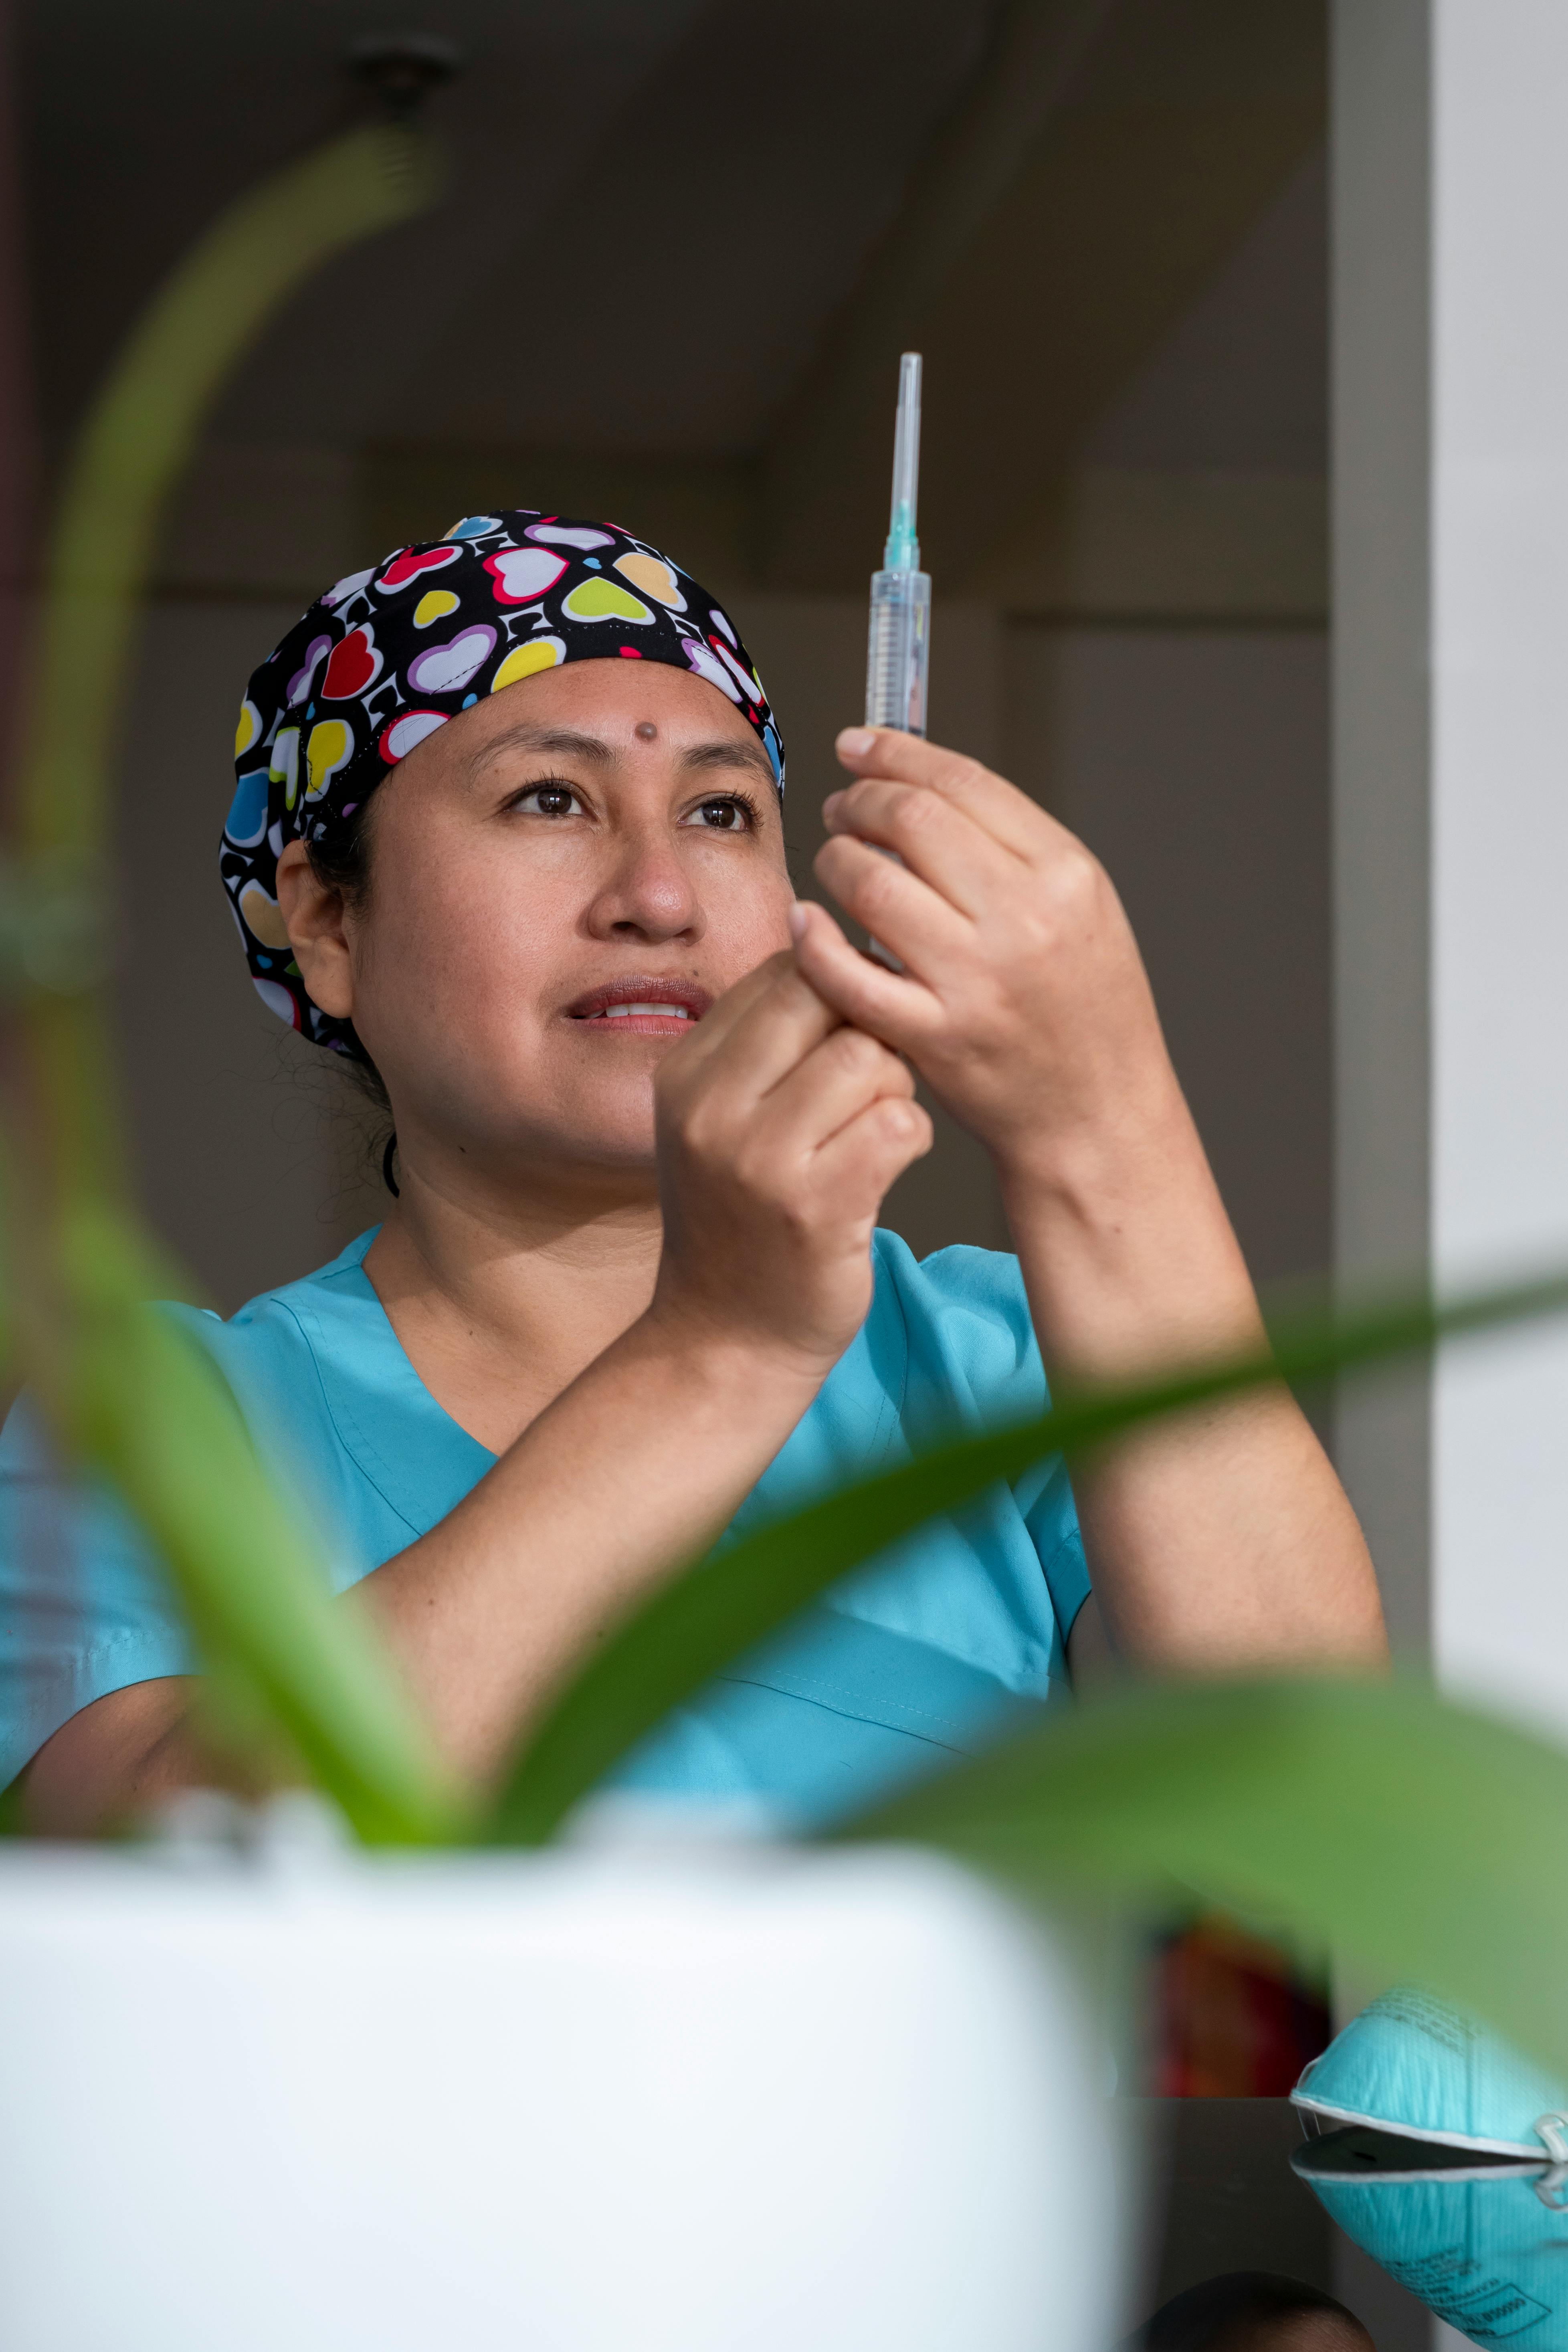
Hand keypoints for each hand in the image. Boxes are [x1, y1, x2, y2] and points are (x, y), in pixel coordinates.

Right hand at [648, 951, 932, 1373]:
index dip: (835, 991)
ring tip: (872, 1132)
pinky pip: (901, 1123)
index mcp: (685, 1071)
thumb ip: (764, 1042)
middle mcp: (710, 1106)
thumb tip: (833, 941)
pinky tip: (883, 1169)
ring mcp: (759, 1157)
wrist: (726, 1341)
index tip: (839, 1043)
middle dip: (868, 1030)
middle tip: (867, 1085)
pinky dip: (910, 1140)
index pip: (783, 971)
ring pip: (873, 1058)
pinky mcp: (816, 1205)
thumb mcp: (721, 1121)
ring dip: (894, 1090)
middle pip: (828, 997)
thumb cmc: (743, 1219)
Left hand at [792, 727, 1184, 1195]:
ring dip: (834, 863)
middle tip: (840, 810)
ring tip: (835, 866)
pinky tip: (807, 924)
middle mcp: (1024, 919)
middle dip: (857, 801)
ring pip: (870, 884)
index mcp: (1065, 873)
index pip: (961, 782)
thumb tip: (919, 782)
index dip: (895, 753)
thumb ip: (1011, 845)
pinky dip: (815, 941)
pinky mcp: (936, 1036)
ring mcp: (977, 980)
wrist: (1099, 1112)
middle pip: (910, 819)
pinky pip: (849, 972)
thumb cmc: (1085, 1004)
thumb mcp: (1080, 907)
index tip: (857, 747)